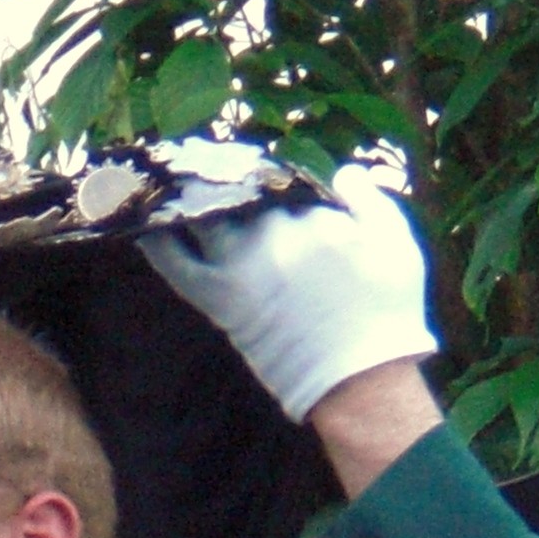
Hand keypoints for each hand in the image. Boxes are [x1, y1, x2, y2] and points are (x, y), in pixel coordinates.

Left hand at [138, 163, 437, 422]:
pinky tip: (142, 227)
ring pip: (197, 217)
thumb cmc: (386, 309)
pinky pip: (176, 267)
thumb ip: (370, 200)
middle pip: (229, 190)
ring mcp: (240, 267)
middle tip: (194, 161)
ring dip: (179, 197)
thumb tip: (342, 171)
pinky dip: (157, 246)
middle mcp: (269, 233)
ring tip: (161, 182)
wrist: (359, 376)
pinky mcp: (219, 302)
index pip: (273, 177)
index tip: (240, 161)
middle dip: (212, 172)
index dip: (254, 169)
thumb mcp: (396, 243)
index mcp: (310, 214)